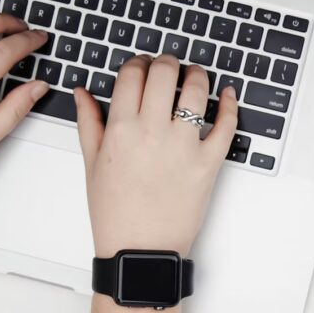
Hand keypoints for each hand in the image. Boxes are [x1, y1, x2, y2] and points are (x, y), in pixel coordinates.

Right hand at [75, 54, 237, 312]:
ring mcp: (183, 147)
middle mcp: (152, 132)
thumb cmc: (115, 213)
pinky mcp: (209, 164)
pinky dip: (230, 105)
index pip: (132, 74)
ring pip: (196, 90)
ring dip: (197, 75)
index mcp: (120, 129)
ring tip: (196, 76)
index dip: (139, 63)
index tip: (143, 66)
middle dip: (167, 62)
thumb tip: (83, 92)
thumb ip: (89, 122)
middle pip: (164, 73)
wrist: (140, 250)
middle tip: (170, 66)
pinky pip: (226, 126)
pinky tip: (228, 95)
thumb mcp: (91, 165)